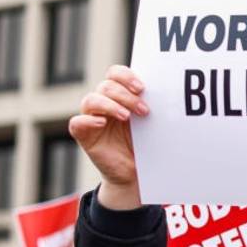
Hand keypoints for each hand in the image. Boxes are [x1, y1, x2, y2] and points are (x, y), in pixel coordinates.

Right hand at [68, 65, 148, 209]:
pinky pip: (77, 123)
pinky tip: (102, 123)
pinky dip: (88, 120)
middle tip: (143, 110)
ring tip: (127, 117)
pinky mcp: (84, 135)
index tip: (142, 88)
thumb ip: (152, 107)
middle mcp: (103, 103)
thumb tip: (170, 93)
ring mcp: (92, 118)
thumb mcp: (151, 123)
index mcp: (119, 95)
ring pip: (91, 100)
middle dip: (125, 95)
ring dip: (110, 105)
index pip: (115, 73)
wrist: (135, 172)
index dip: (126, 76)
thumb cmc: (145, 144)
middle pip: (106, 86)